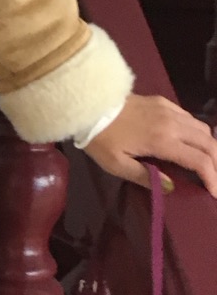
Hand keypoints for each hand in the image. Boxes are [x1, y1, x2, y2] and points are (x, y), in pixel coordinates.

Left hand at [81, 93, 216, 197]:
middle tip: (215, 178)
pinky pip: (189, 117)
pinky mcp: (164, 102)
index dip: (212, 177)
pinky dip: (197, 132)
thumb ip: (145, 176)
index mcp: (163, 141)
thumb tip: (171, 186)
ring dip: (209, 146)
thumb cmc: (101, 139)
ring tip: (208, 162)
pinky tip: (192, 142)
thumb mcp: (117, 165)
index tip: (215, 192)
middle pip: (208, 142)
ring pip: (202, 128)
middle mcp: (173, 124)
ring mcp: (170, 110)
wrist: (90, 106)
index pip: (199, 160)